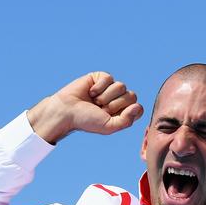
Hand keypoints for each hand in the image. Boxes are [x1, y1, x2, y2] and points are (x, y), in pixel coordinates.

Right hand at [27, 72, 143, 143]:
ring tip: (95, 101)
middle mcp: (119, 99)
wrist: (67, 111)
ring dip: (105, 96)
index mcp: (124, 112)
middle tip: (101, 109)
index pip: (138, 108)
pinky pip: (109, 78)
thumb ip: (126, 120)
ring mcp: (111, 88)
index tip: (112, 116)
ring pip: (121, 86)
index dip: (127, 112)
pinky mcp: (101, 78)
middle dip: (114, 104)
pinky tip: (90, 92)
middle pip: (132, 96)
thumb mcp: (109, 127)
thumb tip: (137, 106)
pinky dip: (99, 87)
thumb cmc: (87, 121)